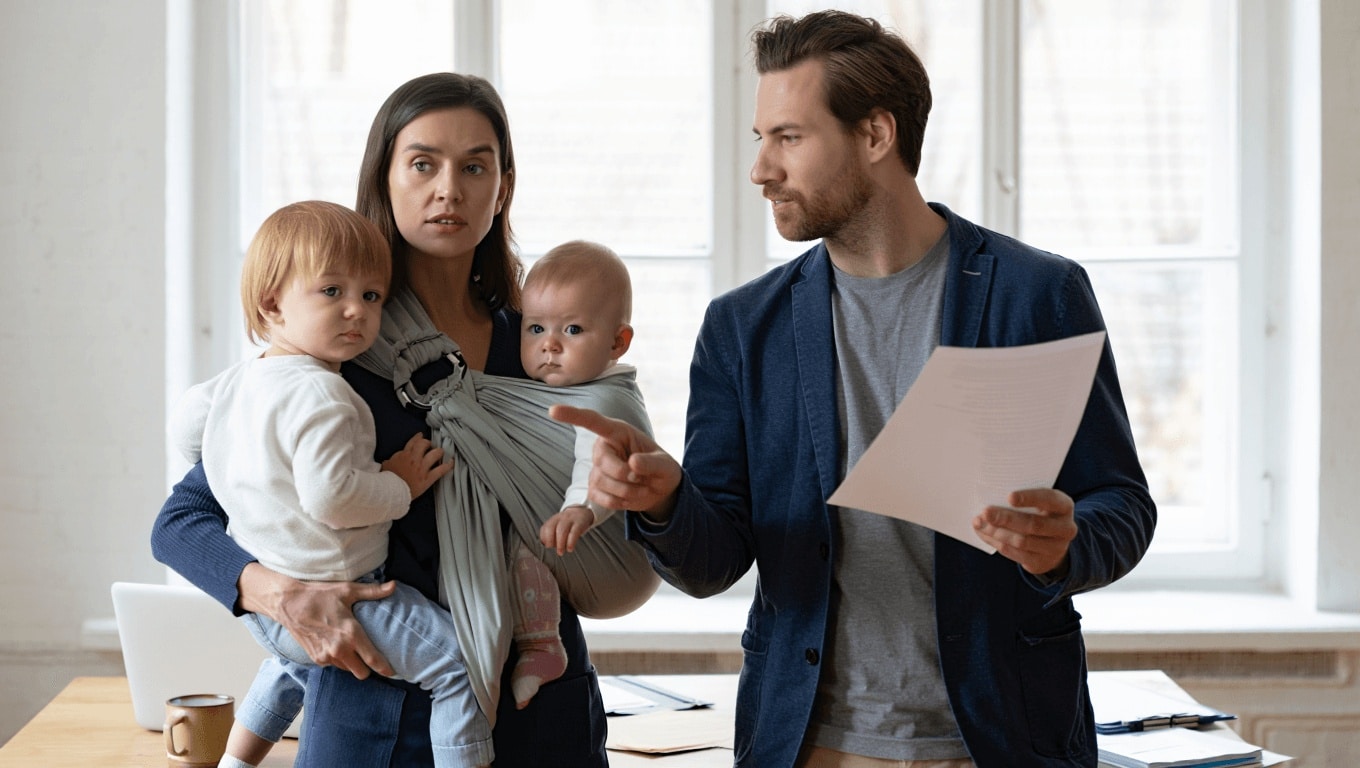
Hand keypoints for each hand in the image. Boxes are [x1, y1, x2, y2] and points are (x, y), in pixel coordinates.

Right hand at [237, 562, 395, 678]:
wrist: (289, 603)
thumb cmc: (320, 595)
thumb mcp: (348, 590)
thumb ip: (373, 592)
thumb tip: (394, 585)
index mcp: (351, 634)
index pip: (373, 659)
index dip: (385, 669)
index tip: (392, 672)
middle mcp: (340, 649)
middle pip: (361, 673)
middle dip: (368, 668)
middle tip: (370, 657)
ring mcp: (326, 656)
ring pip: (347, 670)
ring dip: (352, 663)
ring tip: (353, 649)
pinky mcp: (316, 659)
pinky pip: (334, 665)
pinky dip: (338, 660)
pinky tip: (337, 646)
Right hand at [381, 432, 453, 498]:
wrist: (391, 491)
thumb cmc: (387, 479)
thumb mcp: (386, 465)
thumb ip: (391, 460)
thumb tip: (389, 461)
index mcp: (403, 455)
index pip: (413, 442)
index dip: (418, 438)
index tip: (421, 436)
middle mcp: (414, 458)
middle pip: (425, 444)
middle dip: (428, 443)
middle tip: (430, 446)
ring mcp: (422, 468)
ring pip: (435, 454)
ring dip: (439, 452)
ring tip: (440, 452)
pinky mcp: (428, 478)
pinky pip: (441, 470)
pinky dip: (448, 465)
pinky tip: (452, 462)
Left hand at [540, 505, 594, 555]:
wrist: (582, 512)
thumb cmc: (569, 524)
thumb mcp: (558, 526)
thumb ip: (552, 535)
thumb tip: (548, 547)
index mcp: (553, 520)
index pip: (544, 528)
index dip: (544, 538)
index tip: (547, 546)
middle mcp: (560, 519)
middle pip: (550, 527)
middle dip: (549, 539)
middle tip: (551, 549)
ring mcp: (569, 520)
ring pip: (562, 530)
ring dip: (560, 543)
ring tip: (560, 552)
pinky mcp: (579, 523)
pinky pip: (574, 532)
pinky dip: (570, 542)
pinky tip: (570, 548)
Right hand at [549, 404, 681, 521]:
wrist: (660, 490)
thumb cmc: (662, 469)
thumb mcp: (665, 465)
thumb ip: (651, 463)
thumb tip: (632, 463)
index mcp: (618, 432)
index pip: (592, 421)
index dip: (572, 415)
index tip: (553, 411)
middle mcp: (603, 448)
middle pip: (603, 462)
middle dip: (626, 475)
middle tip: (644, 478)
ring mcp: (596, 469)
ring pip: (603, 483)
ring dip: (628, 491)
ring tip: (642, 487)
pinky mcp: (595, 488)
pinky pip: (602, 498)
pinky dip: (621, 502)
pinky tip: (631, 496)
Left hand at [972, 487, 1076, 576]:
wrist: (1053, 543)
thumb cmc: (1040, 514)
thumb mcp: (1040, 503)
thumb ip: (1022, 501)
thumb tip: (990, 499)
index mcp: (1064, 506)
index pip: (1048, 499)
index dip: (1029, 498)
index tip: (1009, 497)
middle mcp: (1065, 528)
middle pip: (1033, 524)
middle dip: (1006, 518)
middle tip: (986, 512)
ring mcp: (1055, 548)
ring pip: (1022, 541)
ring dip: (997, 532)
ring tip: (979, 523)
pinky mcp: (1041, 562)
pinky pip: (1014, 553)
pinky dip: (996, 542)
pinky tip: (984, 533)